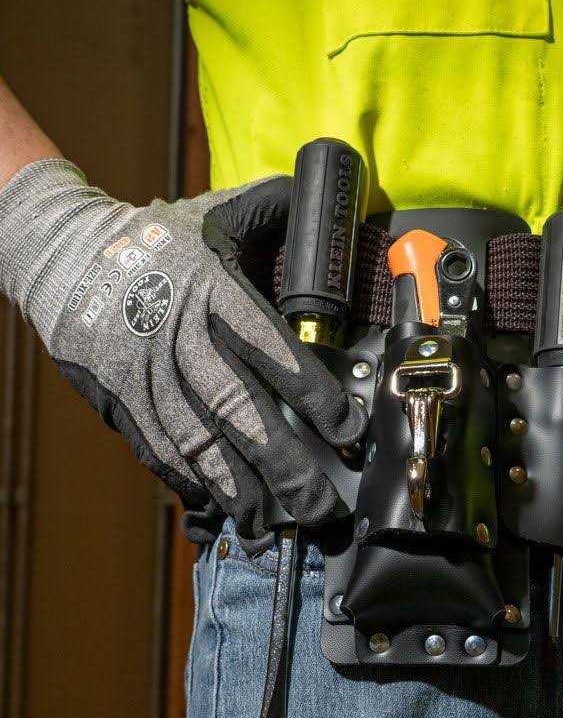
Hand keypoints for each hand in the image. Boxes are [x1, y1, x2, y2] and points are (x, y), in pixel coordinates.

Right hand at [0, 160, 364, 536]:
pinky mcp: (114, 394)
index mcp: (212, 289)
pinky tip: (215, 506)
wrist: (60, 247)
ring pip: (194, 440)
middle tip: (318, 506)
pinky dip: (186, 479)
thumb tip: (324, 191)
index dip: (313, 394)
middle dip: (282, 463)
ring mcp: (142, 371)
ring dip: (235, 488)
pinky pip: (154, 445)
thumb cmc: (154, 236)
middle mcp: (178, 334)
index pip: (273, 349)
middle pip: (237, 408)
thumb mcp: (214, 210)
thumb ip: (272, 208)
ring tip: (268, 526)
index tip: (347, 432)